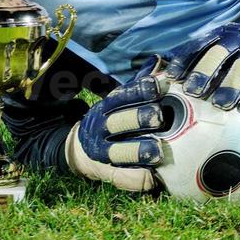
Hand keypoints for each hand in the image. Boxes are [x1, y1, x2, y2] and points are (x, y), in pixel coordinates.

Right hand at [65, 56, 170, 191]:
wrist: (81, 150)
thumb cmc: (114, 119)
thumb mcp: (121, 100)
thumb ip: (139, 84)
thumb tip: (157, 60)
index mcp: (107, 107)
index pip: (122, 96)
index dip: (139, 91)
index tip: (157, 86)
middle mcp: (102, 129)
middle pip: (119, 122)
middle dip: (138, 118)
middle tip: (159, 117)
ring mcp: (103, 152)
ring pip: (118, 151)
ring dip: (137, 150)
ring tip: (157, 151)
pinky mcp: (107, 173)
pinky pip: (121, 178)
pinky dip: (136, 179)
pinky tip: (152, 178)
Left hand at [165, 6, 239, 117]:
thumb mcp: (223, 41)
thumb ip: (201, 55)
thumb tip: (164, 71)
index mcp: (221, 33)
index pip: (198, 44)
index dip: (184, 60)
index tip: (171, 76)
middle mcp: (239, 38)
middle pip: (218, 52)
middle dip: (204, 71)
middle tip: (193, 91)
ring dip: (232, 85)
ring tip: (222, 104)